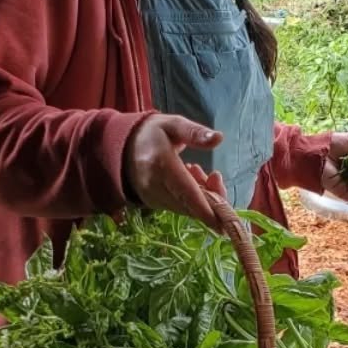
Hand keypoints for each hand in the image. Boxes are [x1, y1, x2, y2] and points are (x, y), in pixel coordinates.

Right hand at [124, 114, 227, 230]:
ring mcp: (152, 197)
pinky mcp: (153, 203)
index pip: (186, 191)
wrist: (123, 147)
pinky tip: (188, 180)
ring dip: (202, 198)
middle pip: (189, 204)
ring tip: (197, 171)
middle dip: (212, 200)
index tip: (224, 223)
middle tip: (215, 177)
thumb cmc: (153, 134)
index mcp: (161, 164)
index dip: (205, 208)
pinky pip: (178, 207)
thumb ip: (195, 132)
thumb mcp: (173, 124)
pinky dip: (191, 200)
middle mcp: (154, 185)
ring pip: (185, 208)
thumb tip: (218, 138)